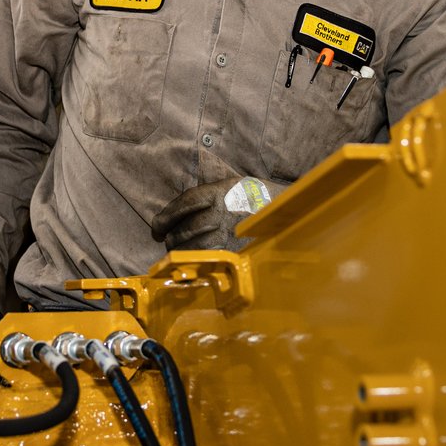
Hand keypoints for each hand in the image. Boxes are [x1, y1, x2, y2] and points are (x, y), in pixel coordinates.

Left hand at [149, 175, 272, 250]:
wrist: (289, 212)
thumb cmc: (259, 197)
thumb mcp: (234, 184)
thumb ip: (209, 194)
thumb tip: (178, 210)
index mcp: (222, 191)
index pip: (185, 202)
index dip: (167, 215)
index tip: (156, 226)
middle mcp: (224, 211)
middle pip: (186, 228)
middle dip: (172, 238)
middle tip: (167, 241)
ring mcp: (232, 233)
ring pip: (195, 246)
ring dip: (182, 251)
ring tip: (179, 251)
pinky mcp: (238, 251)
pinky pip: (210, 257)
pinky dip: (198, 260)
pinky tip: (193, 261)